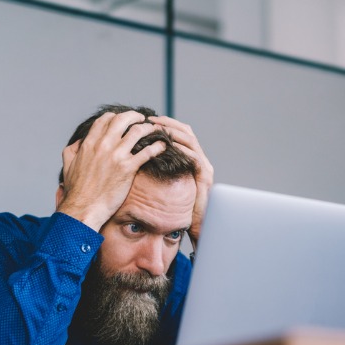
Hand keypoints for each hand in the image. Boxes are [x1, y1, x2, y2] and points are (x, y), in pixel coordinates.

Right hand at [58, 111, 165, 231]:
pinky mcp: (128, 168)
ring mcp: (117, 156)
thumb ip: (73, 150)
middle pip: (123, 119)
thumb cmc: (77, 190)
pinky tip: (162, 146)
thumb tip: (80, 142)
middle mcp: (104, 145)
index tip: (124, 120)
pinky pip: (147, 152)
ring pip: (138, 131)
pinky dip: (157, 146)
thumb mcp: (68, 164)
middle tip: (142, 119)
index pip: (106, 119)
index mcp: (90, 143)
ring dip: (148, 128)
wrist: (84, 208)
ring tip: (154, 130)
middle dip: (135, 116)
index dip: (117, 116)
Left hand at [149, 115, 213, 249]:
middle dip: (168, 123)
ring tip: (158, 129)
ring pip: (190, 141)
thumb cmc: (179, 209)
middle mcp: (199, 159)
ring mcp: (204, 166)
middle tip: (151, 120)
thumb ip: (159, 171)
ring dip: (173, 132)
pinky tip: (169, 146)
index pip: (179, 134)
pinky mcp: (205, 176)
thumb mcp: (166, 185)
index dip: (165, 125)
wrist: (197, 225)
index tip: (148, 121)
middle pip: (186, 132)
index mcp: (191, 158)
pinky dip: (181, 149)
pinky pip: (194, 157)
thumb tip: (139, 161)